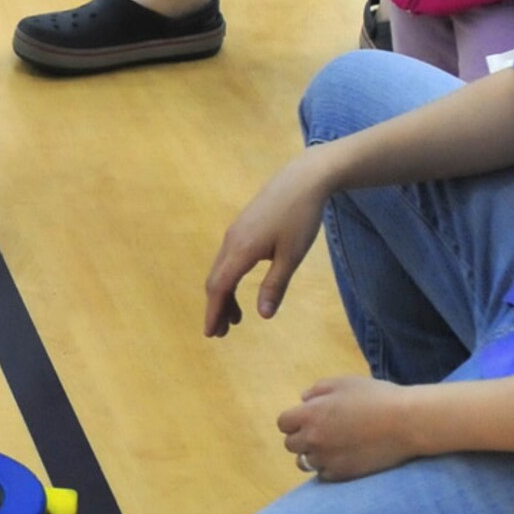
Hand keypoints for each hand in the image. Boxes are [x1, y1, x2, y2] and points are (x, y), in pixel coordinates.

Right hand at [203, 147, 331, 336]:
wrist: (303, 179)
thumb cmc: (301, 217)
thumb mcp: (292, 256)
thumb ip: (275, 285)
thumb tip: (262, 315)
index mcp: (241, 250)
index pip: (220, 288)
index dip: (213, 312)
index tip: (210, 334)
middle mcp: (232, 241)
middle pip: (216, 280)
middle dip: (217, 307)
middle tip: (223, 332)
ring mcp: (235, 232)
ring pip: (221, 269)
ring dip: (225, 294)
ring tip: (236, 317)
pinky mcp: (242, 226)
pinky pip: (227, 258)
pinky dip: (229, 278)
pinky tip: (240, 286)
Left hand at [279, 375, 413, 482]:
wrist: (405, 422)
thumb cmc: (375, 397)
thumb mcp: (344, 383)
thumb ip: (318, 390)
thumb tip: (304, 400)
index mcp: (310, 414)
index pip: (283, 423)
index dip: (294, 419)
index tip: (307, 418)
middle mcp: (313, 439)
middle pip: (291, 444)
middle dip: (302, 437)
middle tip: (322, 430)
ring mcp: (326, 460)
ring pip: (305, 462)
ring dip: (314, 453)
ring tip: (333, 446)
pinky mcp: (342, 475)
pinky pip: (323, 474)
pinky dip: (328, 467)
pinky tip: (344, 457)